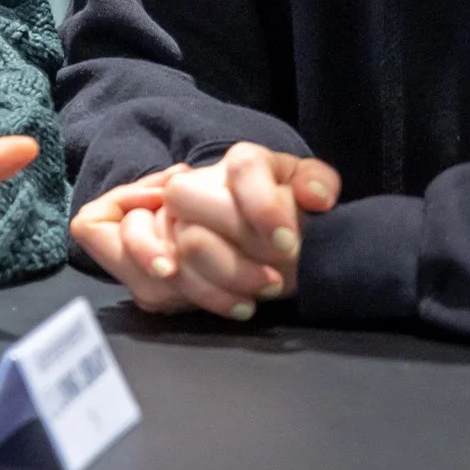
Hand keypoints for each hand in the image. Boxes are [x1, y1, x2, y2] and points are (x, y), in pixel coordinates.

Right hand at [70, 143, 340, 319]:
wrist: (264, 233)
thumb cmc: (288, 210)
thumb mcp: (308, 188)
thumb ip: (317, 181)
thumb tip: (316, 196)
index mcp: (241, 163)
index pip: (242, 168)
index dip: (263, 206)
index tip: (289, 242)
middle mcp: (194, 184)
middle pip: (186, 202)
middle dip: (229, 253)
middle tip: (272, 283)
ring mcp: (166, 219)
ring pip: (169, 247)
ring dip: (214, 282)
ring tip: (252, 301)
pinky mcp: (154, 254)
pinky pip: (152, 278)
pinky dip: (196, 296)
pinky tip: (238, 306)